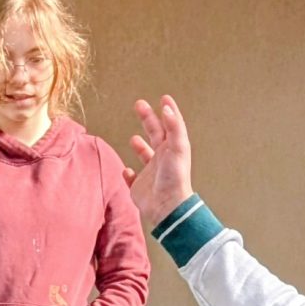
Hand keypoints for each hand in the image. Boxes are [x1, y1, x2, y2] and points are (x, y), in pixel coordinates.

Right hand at [126, 95, 194, 231]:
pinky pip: (133, 179)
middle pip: (156, 136)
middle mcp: (162, 160)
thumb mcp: (177, 148)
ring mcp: (151, 174)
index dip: (168, 112)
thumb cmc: (174, 178)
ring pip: (145, 157)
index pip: (171, 126)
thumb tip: (166, 107)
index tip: (164, 98)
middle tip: (139, 104)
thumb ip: (173, 127)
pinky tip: (127, 170)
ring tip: (133, 138)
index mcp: (172, 150)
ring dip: (140, 147)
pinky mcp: (140, 188)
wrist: (167, 208)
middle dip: (148, 120)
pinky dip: (129, 174)